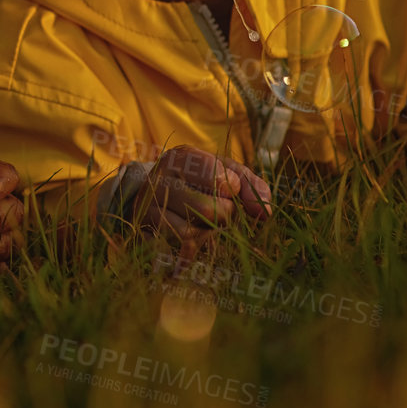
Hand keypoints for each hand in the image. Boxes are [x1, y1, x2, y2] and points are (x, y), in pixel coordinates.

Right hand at [129, 146, 271, 242]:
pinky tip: (188, 235)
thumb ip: (251, 187)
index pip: (220, 180)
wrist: (157, 197)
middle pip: (207, 209)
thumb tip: (265, 213)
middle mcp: (158, 179)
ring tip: (201, 222)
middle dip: (223, 216)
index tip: (227, 188)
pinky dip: (189, 248)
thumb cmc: (200, 183)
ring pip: (188, 233)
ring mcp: (145, 207)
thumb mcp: (227, 174)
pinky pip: (173, 250)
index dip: (233, 191)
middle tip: (218, 209)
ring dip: (205, 234)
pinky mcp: (142, 233)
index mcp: (181, 157)